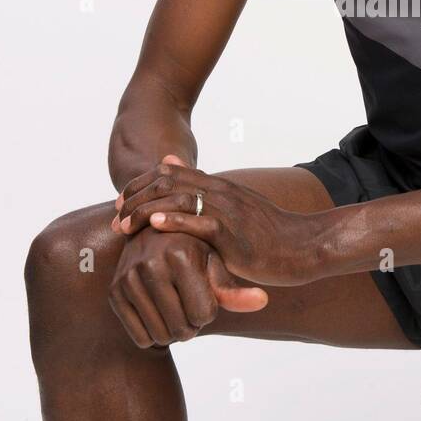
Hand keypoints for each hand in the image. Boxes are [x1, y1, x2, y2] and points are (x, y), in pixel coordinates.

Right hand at [109, 222, 269, 348]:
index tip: (204, 294)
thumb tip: (263, 301)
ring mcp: (128, 278)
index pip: (204, 315)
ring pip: (160, 336)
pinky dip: (153, 334)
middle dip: (191, 325)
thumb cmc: (194, 253)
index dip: (209, 311)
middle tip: (189, 305)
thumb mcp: (216, 267)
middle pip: (182, 329)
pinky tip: (158, 313)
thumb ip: (235, 290)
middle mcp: (150, 264)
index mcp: (180, 255)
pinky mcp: (113, 292)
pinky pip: (139, 337)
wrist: (153, 239)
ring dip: (173, 331)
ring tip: (175, 308)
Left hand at [113, 157, 322, 286]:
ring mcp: (226, 212)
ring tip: (124, 223)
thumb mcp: (240, 211)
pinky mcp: (233, 235)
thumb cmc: (273, 235)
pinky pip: (198, 224)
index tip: (122, 200)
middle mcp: (220, 193)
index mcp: (219, 187)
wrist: (305, 246)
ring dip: (145, 210)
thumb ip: (213, 201)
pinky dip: (174, 222)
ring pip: (177, 200)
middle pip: (167, 182)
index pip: (170, 173)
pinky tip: (155, 226)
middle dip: (135, 196)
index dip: (141, 184)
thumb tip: (195, 200)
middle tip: (115, 213)